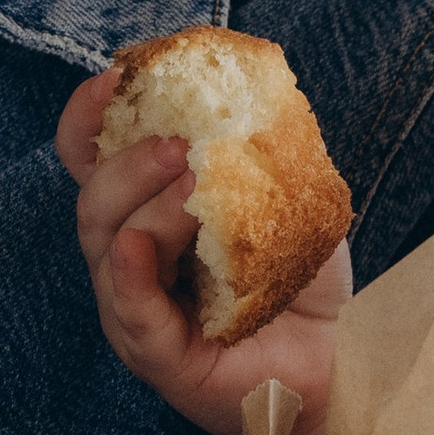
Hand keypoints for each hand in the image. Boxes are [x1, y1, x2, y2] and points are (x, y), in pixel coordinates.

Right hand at [55, 70, 344, 434]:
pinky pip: (129, 311)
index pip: (89, 160)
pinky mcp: (158, 355)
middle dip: (127, 163)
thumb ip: (255, 147)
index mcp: (147, 214)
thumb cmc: (305, 280)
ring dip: (147, 207)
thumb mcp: (283, 196)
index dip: (88, 117)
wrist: (345, 357)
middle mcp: (129, 260)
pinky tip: (142, 248)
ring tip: (196, 188)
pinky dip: (130, 276)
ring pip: (110, 247)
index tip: (115, 77)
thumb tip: (250, 83)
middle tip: (178, 145)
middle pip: (92, 201)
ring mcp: (137, 310)